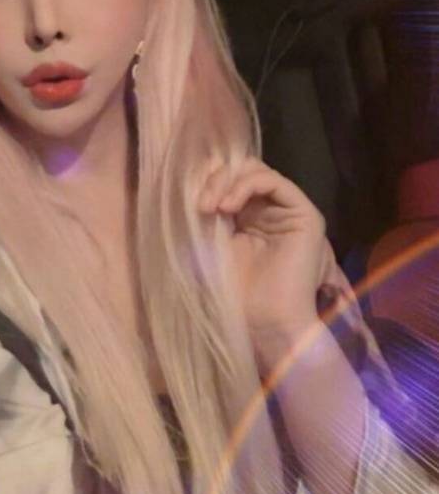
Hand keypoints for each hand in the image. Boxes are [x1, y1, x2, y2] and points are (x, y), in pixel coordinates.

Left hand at [199, 157, 331, 372]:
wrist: (265, 323)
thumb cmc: (237, 293)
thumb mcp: (211, 244)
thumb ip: (207, 214)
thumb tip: (193, 185)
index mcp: (248, 216)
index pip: (229, 180)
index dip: (208, 180)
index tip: (188, 197)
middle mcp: (270, 210)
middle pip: (242, 170)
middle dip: (216, 180)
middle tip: (200, 204)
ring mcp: (289, 211)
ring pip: (256, 171)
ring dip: (227, 182)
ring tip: (210, 207)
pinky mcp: (306, 216)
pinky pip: (274, 182)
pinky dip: (246, 186)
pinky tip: (227, 205)